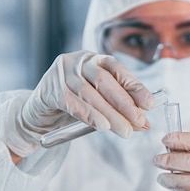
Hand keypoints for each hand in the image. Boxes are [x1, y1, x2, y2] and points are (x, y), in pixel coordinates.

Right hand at [0, 50, 154, 156]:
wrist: (39, 113)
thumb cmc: (74, 104)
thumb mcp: (99, 103)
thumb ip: (120, 110)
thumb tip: (145, 124)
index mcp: (94, 59)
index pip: (118, 69)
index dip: (135, 86)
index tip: (150, 104)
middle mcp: (79, 62)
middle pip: (105, 81)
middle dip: (125, 104)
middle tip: (140, 122)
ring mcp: (62, 74)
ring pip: (91, 94)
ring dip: (111, 114)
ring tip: (126, 131)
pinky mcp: (50, 90)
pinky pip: (73, 103)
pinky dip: (89, 115)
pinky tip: (102, 126)